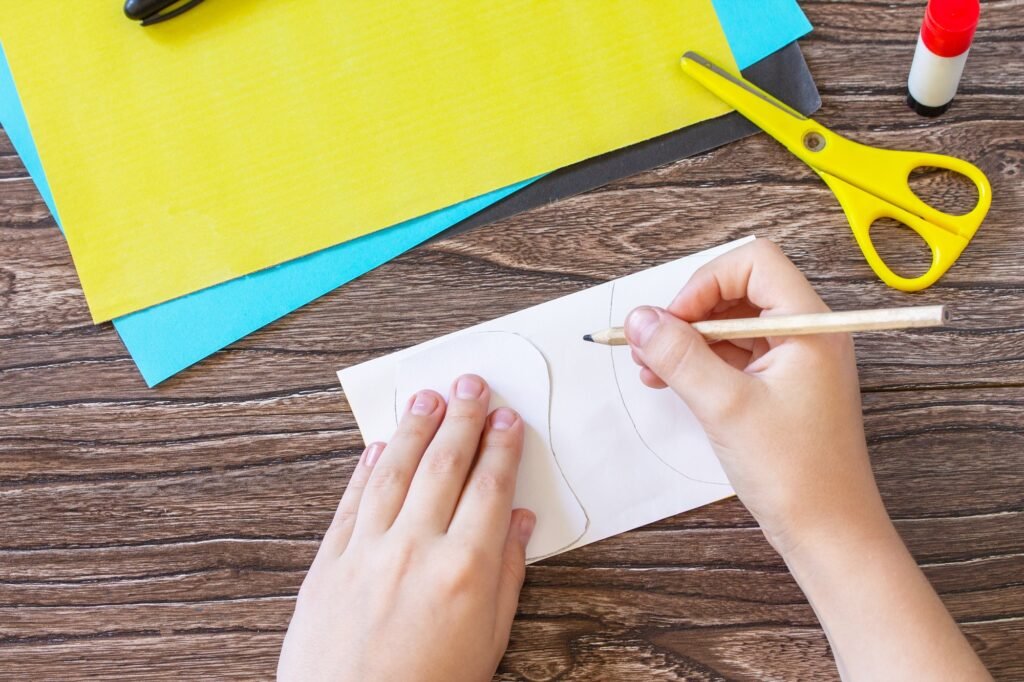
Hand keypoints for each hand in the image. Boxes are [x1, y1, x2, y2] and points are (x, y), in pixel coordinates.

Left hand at [278, 374, 534, 680]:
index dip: (500, 446)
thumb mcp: (488, 642)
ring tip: (427, 397)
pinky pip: (351, 502)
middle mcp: (414, 549)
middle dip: (461, 418)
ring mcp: (367, 552)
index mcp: (463, 569)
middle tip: (471, 384)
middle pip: (444, 466)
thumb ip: (506, 575)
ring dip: (414, 429)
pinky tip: (379, 446)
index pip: (488, 486)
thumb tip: (518, 523)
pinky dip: (365, 469)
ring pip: (394, 471)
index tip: (507, 418)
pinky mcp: (329, 563)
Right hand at [624, 239, 883, 555]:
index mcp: (810, 326)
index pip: (754, 263)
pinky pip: (735, 356)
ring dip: (689, 339)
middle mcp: (807, 334)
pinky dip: (701, 363)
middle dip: (689, 312)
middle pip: (739, 290)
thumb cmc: (795, 474)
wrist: (829, 534)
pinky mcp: (782, 387)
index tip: (672, 320)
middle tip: (651, 344)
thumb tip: (640, 319)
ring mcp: (796, 361)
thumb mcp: (725, 407)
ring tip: (651, 367)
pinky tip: (670, 382)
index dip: (705, 283)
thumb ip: (679, 356)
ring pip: (733, 324)